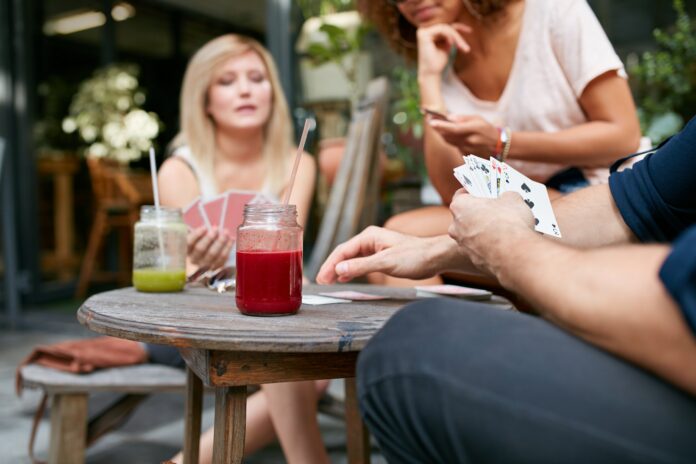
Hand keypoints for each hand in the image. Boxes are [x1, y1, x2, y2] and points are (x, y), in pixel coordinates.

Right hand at [187, 227, 233, 270]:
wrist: (204, 264)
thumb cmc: (198, 246)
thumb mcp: (194, 240)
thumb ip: (197, 233)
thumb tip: (208, 228)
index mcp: (185, 251)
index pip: (189, 243)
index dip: (197, 235)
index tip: (205, 227)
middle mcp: (193, 260)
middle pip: (200, 249)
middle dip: (209, 237)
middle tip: (216, 228)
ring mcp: (204, 266)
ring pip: (213, 254)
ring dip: (220, 241)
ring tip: (226, 232)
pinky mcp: (215, 269)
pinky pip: (222, 259)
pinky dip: (227, 248)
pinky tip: (231, 239)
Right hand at [316, 226, 444, 283]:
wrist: (434, 257)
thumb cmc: (414, 257)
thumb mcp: (386, 262)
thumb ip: (362, 266)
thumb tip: (339, 268)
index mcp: (369, 237)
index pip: (342, 251)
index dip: (330, 265)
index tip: (322, 278)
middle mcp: (370, 240)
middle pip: (344, 253)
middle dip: (332, 267)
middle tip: (322, 282)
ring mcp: (375, 247)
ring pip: (352, 258)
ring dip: (340, 269)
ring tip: (329, 281)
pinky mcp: (381, 255)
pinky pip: (361, 262)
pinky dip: (351, 270)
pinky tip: (345, 277)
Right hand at [417, 23, 470, 77]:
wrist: (431, 74)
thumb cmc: (438, 63)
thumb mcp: (446, 46)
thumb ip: (449, 37)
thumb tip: (456, 27)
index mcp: (428, 34)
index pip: (446, 27)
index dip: (459, 27)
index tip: (470, 31)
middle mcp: (423, 31)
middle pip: (446, 28)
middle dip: (458, 37)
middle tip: (466, 48)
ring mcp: (422, 32)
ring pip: (446, 28)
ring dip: (456, 37)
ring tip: (462, 48)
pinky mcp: (423, 35)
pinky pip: (442, 30)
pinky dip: (450, 36)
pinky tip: (452, 44)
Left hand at [429, 115, 498, 155]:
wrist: (499, 146)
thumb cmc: (487, 129)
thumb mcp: (477, 119)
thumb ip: (462, 118)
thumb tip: (448, 117)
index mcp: (474, 130)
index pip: (454, 129)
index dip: (442, 126)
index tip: (431, 122)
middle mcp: (470, 141)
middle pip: (448, 136)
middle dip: (438, 129)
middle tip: (431, 122)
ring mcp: (467, 150)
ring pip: (449, 142)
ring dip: (443, 134)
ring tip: (439, 127)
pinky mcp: (466, 155)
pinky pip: (454, 146)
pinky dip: (452, 140)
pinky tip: (454, 136)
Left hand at [447, 190, 534, 273]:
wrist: (515, 255)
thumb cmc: (510, 222)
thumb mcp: (513, 198)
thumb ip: (505, 196)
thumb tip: (507, 198)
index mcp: (460, 206)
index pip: (461, 194)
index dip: (475, 192)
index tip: (485, 192)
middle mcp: (456, 227)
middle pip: (467, 215)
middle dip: (481, 212)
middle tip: (498, 210)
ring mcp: (463, 246)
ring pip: (473, 234)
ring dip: (485, 231)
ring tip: (506, 229)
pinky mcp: (474, 261)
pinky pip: (482, 249)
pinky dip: (491, 247)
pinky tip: (506, 244)